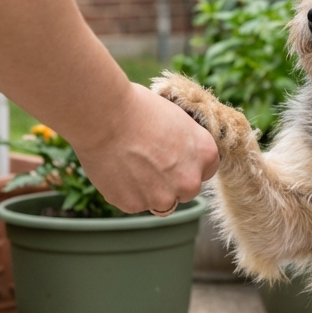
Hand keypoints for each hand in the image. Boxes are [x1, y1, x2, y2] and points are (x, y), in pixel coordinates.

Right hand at [71, 81, 218, 214]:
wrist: (105, 115)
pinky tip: (116, 168)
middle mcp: (190, 182)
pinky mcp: (134, 205)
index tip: (172, 155)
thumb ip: (186, 145)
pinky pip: (133, 202)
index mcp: (206, 155)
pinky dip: (125, 191)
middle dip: (171, 181)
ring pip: (160, 201)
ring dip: (149, 189)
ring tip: (129, 162)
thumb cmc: (139, 108)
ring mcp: (162, 197)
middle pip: (185, 190)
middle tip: (148, 160)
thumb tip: (181, 157)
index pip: (206, 170)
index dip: (188, 163)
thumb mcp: (177, 119)